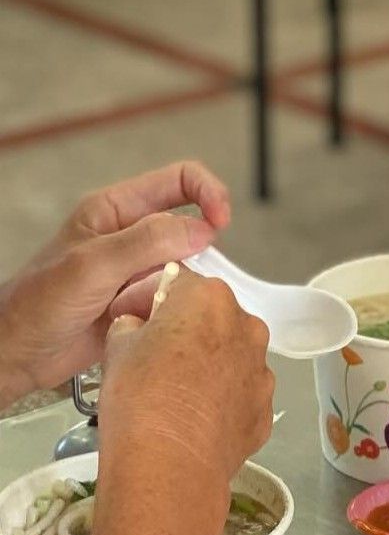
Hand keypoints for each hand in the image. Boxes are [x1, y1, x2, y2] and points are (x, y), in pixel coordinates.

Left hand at [0, 162, 229, 408]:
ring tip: (148, 304)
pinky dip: (175, 311)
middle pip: (192, 228)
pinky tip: (147, 321)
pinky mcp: (147, 300)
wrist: (21, 354)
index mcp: (116, 210)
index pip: (180, 180)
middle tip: (177, 279)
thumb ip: (146, 242)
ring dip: (181, 288)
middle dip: (195, 255)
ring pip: (191, 268)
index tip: (220, 224)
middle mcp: (133, 236)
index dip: (208, 195)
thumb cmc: (37, 305)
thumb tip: (201, 230)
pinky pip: (181, 299)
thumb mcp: (91, 265)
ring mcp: (141, 270)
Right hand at [98, 271, 273, 488]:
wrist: (170, 462)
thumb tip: (139, 328)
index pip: (180, 282)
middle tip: (156, 355)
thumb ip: (132, 326)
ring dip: (210, 366)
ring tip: (178, 393)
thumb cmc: (139, 394)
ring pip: (233, 358)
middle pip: (214, 319)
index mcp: (210, 300)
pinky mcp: (266, 411)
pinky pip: (240, 396)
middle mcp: (247, 328)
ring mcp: (263, 371)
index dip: (152, 298)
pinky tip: (198, 421)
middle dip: (188, 330)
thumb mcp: (117, 347)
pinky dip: (222, 402)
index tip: (133, 318)